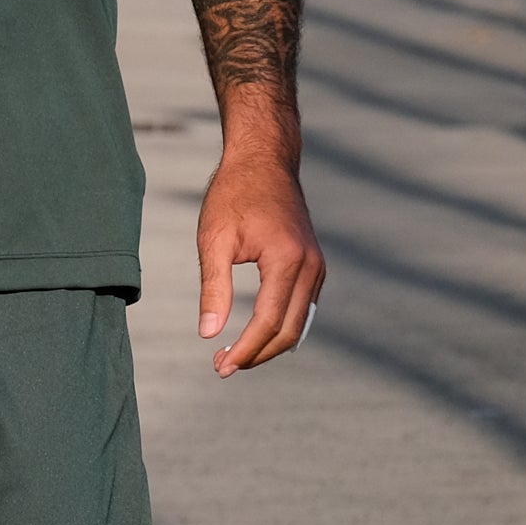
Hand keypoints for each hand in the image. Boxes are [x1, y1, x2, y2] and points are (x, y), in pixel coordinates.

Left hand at [195, 149, 323, 375]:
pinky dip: (282, 326)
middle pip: (289, 330)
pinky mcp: (314, 263)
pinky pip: (304, 307)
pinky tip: (257, 333)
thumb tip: (208, 334)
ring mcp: (317, 264)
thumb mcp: (215, 239)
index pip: (269, 322)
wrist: (264, 159)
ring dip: (270, 345)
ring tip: (236, 355)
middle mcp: (310, 265)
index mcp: (287, 260)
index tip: (220, 366)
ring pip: (300, 323)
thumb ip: (214, 287)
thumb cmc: (234, 193)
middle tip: (223, 366)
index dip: (245, 350)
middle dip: (257, 354)